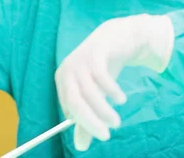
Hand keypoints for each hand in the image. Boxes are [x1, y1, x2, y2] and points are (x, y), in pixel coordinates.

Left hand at [55, 14, 173, 150]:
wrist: (117, 37)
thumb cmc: (103, 69)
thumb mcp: (95, 95)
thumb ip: (87, 119)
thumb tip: (80, 148)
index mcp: (63, 80)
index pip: (69, 108)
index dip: (84, 123)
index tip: (100, 134)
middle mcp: (68, 70)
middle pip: (75, 101)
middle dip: (90, 121)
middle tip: (107, 134)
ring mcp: (80, 60)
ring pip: (89, 92)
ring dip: (104, 109)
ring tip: (116, 119)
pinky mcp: (95, 52)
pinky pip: (100, 76)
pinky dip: (111, 90)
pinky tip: (120, 98)